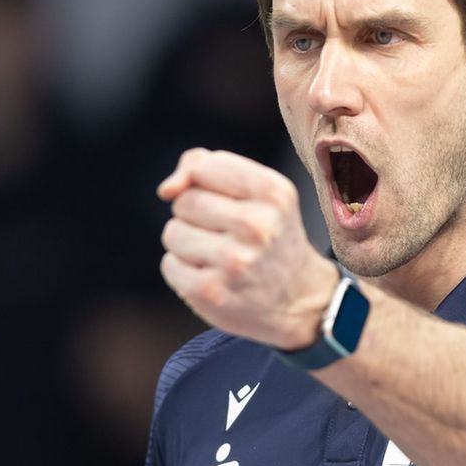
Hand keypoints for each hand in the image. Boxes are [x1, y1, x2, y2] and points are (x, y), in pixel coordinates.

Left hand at [158, 148, 340, 349]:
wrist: (298, 299)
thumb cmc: (267, 235)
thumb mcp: (259, 190)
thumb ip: (207, 168)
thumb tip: (166, 189)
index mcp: (272, 192)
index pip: (201, 166)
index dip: (202, 182)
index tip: (224, 200)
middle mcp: (257, 226)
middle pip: (184, 201)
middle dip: (195, 215)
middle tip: (228, 234)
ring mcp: (233, 261)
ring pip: (173, 232)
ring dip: (187, 244)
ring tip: (220, 257)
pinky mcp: (211, 291)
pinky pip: (170, 264)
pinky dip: (183, 271)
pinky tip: (212, 277)